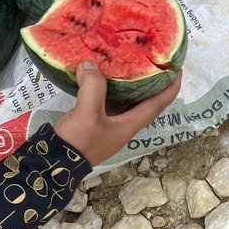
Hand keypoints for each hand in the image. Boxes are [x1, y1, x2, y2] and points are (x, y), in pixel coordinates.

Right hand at [54, 62, 181, 166]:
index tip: (177, 69)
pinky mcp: (93, 127)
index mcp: (130, 126)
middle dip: (151, 83)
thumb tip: (90, 65)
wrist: (51, 166)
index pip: (158, 104)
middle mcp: (123, 127)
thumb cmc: (78, 142)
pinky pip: (107, 105)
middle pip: (144, 103)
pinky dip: (109, 91)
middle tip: (152, 62)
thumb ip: (93, 86)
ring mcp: (107, 128)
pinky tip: (101, 79)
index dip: (170, 87)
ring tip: (129, 65)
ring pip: (125, 103)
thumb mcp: (88, 112)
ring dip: (130, 86)